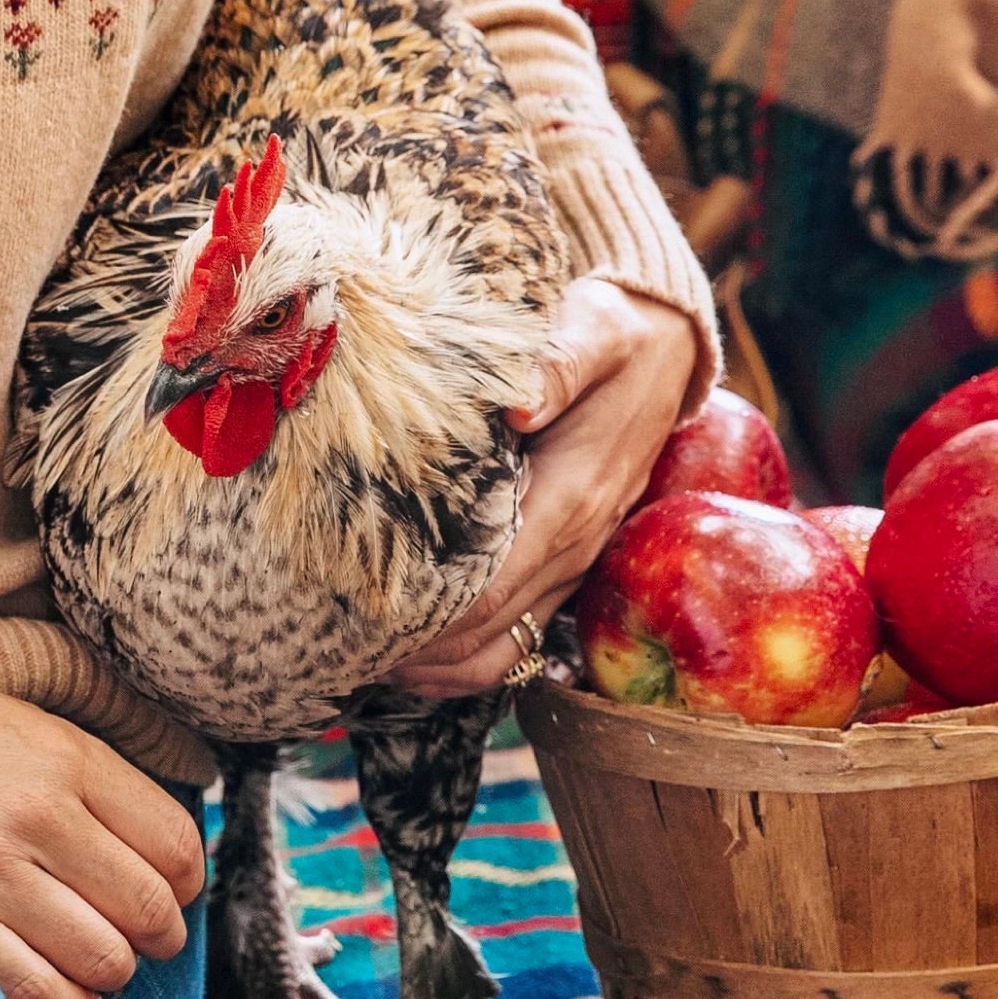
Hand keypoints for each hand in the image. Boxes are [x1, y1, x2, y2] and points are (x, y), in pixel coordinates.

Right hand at [0, 664, 205, 998]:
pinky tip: (60, 989)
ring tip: (93, 960)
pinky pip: (37, 991)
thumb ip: (98, 782)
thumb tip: (169, 854)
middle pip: (147, 910)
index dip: (186, 882)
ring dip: (109, 972)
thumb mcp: (27, 726)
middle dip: (157, 936)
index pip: (175, 845)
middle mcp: (36, 817)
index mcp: (66, 760)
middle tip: (140, 937)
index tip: (170, 892)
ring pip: (102, 960)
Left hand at [394, 277, 698, 697]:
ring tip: (363, 663)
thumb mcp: (593, 330)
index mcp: (570, 500)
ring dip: (437, 668)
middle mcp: (573, 545)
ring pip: (502, 649)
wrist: (664, 349)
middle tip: (333, 654)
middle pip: (486, 634)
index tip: (358, 626)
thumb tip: (518, 405)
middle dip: (413, 653)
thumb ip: (558, 363)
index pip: (490, 590)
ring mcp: (572, 561)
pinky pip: (517, 632)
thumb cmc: (613, 336)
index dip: (426, 621)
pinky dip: (466, 654)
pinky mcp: (564, 560)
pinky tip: (411, 650)